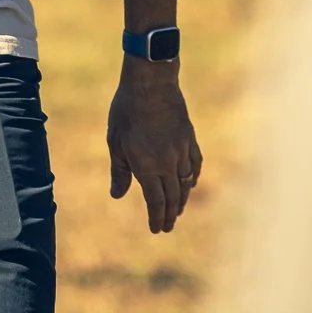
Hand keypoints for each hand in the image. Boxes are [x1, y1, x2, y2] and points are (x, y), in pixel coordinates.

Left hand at [108, 59, 201, 232]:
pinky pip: (195, 164)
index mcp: (147, 166)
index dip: (156, 217)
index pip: (155, 200)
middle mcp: (168, 163)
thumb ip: (119, 171)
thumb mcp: (115, 142)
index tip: (157, 230)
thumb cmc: (127, 111)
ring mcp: (182, 150)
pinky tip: (191, 183)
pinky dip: (193, 177)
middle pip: (172, 196)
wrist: (151, 83)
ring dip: (182, 199)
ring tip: (177, 210)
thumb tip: (117, 196)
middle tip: (168, 227)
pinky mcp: (189, 138)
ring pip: (186, 182)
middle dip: (169, 214)